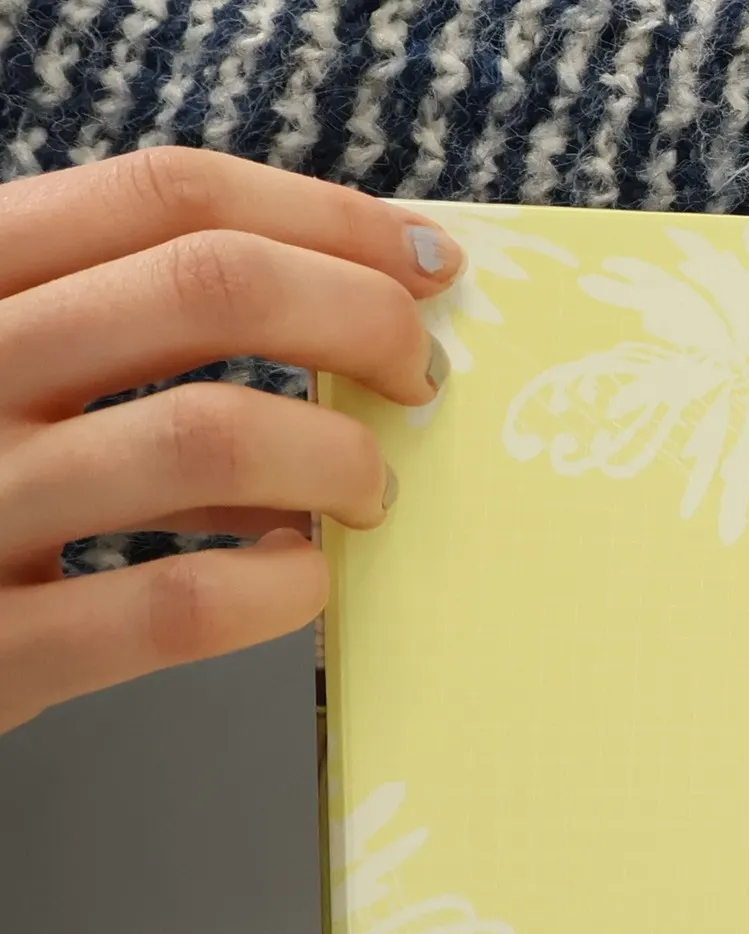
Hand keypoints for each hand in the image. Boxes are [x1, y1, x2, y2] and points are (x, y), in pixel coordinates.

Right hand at [0, 149, 463, 735]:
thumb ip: (132, 336)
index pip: (169, 198)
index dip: (327, 220)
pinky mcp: (3, 646)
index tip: (430, 264)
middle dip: (362, 319)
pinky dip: (278, 590)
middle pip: (210, 288)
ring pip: (210, 437)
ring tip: (368, 495)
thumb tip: (354, 330)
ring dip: (335, 459)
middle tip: (421, 379)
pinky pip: (182, 604)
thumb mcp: (14, 371)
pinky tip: (301, 581)